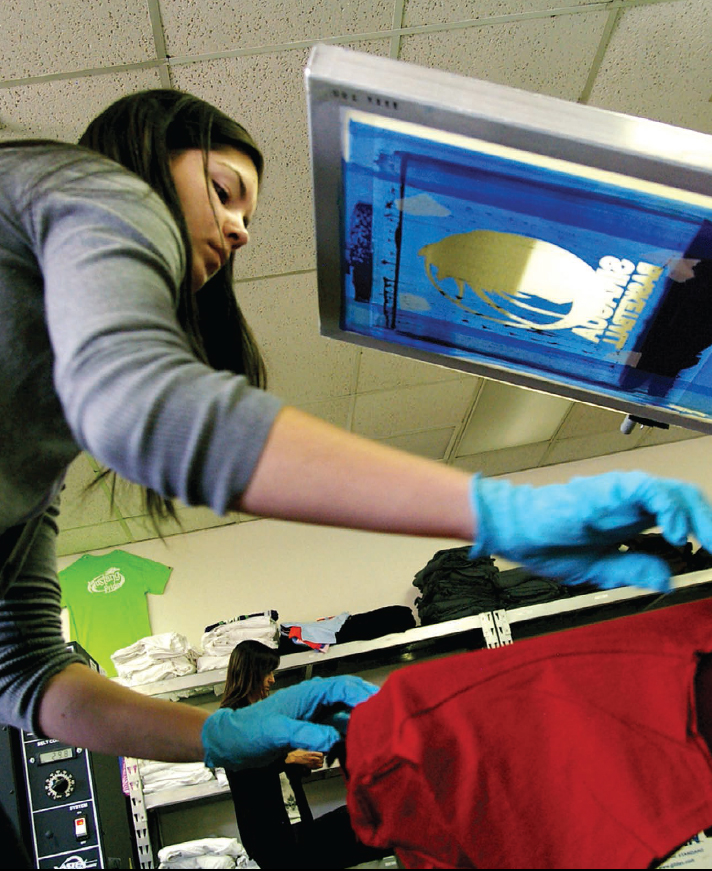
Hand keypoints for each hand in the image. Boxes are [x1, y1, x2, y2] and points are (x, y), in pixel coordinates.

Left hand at [202, 675, 377, 769]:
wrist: (233, 744)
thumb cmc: (250, 731)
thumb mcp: (277, 732)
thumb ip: (305, 734)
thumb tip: (333, 740)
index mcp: (310, 692)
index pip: (344, 686)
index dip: (364, 695)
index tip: (381, 707)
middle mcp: (317, 701)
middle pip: (350, 699)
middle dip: (368, 708)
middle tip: (386, 723)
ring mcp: (316, 716)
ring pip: (346, 717)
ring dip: (358, 727)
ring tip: (372, 740)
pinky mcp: (313, 731)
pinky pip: (337, 732)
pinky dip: (346, 740)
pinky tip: (351, 752)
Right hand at [469, 471, 711, 591]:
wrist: (513, 532)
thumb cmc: (548, 545)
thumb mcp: (600, 569)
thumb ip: (634, 568)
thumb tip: (669, 578)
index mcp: (630, 519)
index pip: (679, 516)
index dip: (702, 532)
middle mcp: (630, 503)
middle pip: (685, 501)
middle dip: (708, 524)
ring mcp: (620, 494)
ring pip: (673, 491)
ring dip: (697, 516)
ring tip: (706, 542)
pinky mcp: (607, 490)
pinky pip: (647, 489)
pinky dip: (668, 508)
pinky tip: (676, 534)